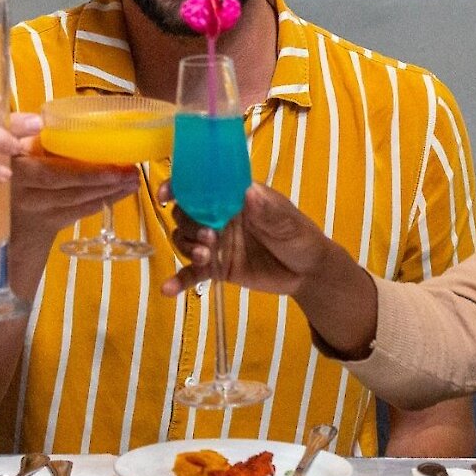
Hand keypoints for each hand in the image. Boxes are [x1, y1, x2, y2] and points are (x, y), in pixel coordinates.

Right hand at [9, 133, 142, 249]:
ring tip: (132, 179)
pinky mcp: (44, 226)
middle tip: (131, 169)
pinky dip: (100, 202)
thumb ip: (18, 131)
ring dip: (108, 191)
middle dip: (103, 178)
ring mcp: (33, 211)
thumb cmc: (3, 169)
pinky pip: (77, 213)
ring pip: (76, 200)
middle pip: (68, 186)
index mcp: (13, 167)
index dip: (84, 170)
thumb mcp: (4, 146)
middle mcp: (21, 192)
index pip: (50, 171)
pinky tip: (119, 193)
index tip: (111, 160)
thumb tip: (41, 119)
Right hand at [159, 183, 339, 297]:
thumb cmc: (300, 237)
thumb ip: (268, 211)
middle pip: (188, 214)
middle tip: (209, 237)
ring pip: (187, 241)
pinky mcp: (217, 268)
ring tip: (206, 257)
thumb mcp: (288, 223)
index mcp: (235, 198)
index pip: (203, 187)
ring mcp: (217, 243)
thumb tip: (247, 193)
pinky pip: (193, 273)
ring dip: (187, 247)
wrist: (308, 273)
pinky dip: (179, 280)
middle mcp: (220, 217)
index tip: (167, 194)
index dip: (181, 187)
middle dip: (188, 223)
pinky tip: (167, 289)